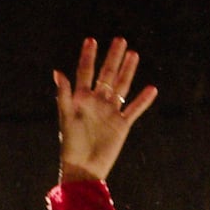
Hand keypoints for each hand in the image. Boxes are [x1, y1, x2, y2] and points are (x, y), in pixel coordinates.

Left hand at [54, 36, 156, 182]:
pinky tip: (151, 89)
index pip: (85, 73)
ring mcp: (110, 113)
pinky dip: (143, 101)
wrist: (84, 170)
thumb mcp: (66, 118)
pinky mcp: (121, 125)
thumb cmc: (71, 146)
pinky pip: (134, 110)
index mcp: (81, 100)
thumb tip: (58, 72)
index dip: (88, 57)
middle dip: (113, 58)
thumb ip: (64, 95)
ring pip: (122, 87)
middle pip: (107, 76)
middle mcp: (97, 103)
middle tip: (120, 40)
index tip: (91, 40)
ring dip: (128, 71)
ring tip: (134, 54)